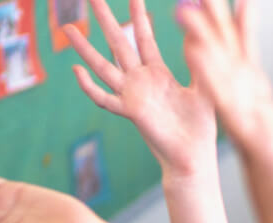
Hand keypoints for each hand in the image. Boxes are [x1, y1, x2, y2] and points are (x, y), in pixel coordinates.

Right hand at [67, 0, 217, 177]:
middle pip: (118, 43)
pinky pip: (105, 98)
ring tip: (68, 28)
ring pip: (103, 66)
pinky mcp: (131, 112)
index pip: (143, 37)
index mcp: (158, 73)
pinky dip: (89, 86)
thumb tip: (203, 37)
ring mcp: (132, 96)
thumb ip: (201, 64)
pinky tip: (75, 70)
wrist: (195, 156)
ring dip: (85, 49)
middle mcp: (141, 81)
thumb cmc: (200, 127)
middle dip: (106, 20)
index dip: (138, 16)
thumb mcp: (204, 89)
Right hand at [177, 0, 272, 222]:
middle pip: (226, 63)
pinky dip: (216, 81)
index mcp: (264, 115)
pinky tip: (201, 56)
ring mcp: (250, 130)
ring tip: (185, 12)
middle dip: (210, 28)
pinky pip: (231, 107)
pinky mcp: (256, 145)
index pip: (248, 63)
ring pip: (221, 79)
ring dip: (203, 46)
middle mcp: (250, 118)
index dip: (237, 30)